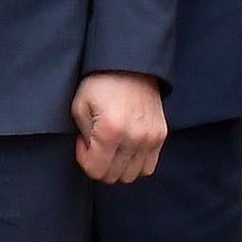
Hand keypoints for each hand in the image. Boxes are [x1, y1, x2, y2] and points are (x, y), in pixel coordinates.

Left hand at [74, 72, 167, 186]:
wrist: (130, 64)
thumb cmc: (100, 83)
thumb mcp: (80, 106)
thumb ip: (84, 137)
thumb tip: (92, 154)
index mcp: (110, 131)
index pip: (97, 171)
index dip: (85, 160)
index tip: (83, 143)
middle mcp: (134, 138)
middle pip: (114, 176)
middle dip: (100, 164)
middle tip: (96, 144)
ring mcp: (151, 138)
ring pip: (132, 175)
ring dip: (118, 166)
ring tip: (112, 146)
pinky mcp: (161, 135)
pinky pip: (148, 166)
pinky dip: (136, 163)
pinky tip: (126, 147)